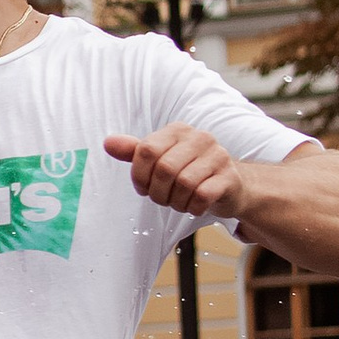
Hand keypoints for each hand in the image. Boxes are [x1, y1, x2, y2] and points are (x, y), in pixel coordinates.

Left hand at [104, 125, 250, 230]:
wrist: (230, 185)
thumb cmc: (189, 171)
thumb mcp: (161, 159)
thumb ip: (135, 152)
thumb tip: (108, 143)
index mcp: (178, 130)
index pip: (146, 150)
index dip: (139, 175)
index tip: (143, 187)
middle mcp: (200, 138)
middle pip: (164, 169)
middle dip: (157, 192)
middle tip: (162, 198)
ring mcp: (218, 156)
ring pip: (184, 183)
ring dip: (176, 201)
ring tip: (180, 202)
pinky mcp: (229, 177)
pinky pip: (202, 196)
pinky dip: (193, 207)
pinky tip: (195, 206)